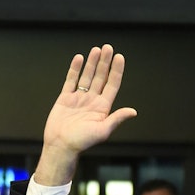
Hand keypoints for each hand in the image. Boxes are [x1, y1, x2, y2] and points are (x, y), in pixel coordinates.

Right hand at [36, 45, 138, 184]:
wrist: (61, 146)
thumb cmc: (82, 142)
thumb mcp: (103, 130)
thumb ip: (117, 118)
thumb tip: (133, 111)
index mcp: (102, 108)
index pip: (112, 85)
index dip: (116, 71)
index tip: (120, 57)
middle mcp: (92, 101)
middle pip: (101, 77)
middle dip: (105, 63)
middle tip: (108, 48)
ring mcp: (79, 98)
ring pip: (87, 76)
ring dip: (92, 63)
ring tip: (96, 49)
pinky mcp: (65, 98)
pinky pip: (71, 80)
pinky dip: (75, 69)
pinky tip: (79, 58)